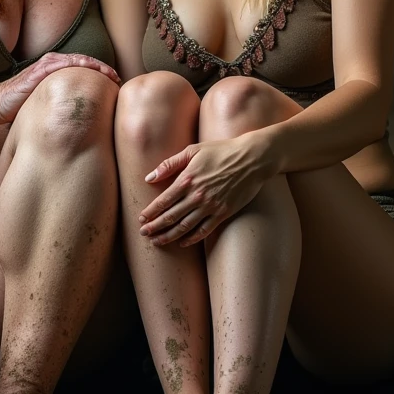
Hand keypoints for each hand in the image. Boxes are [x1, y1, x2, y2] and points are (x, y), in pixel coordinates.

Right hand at [0, 51, 120, 123]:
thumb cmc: (21, 107)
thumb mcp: (47, 104)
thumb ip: (62, 104)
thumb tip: (82, 119)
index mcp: (56, 70)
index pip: (84, 68)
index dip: (102, 74)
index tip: (116, 84)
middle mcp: (53, 63)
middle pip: (86, 62)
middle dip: (104, 70)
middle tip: (119, 80)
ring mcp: (47, 64)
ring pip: (79, 60)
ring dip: (97, 66)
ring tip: (112, 76)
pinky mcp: (41, 69)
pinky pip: (64, 64)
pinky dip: (80, 65)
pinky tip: (93, 71)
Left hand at [139, 135, 270, 246]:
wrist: (252, 158)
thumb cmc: (222, 151)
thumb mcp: (193, 150)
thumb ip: (169, 164)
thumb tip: (149, 177)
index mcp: (187, 179)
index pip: (163, 201)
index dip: (150, 212)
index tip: (141, 220)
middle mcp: (197, 195)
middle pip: (170, 216)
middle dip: (155, 227)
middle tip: (144, 234)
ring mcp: (210, 206)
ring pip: (184, 226)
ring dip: (168, 236)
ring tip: (157, 242)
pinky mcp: (223, 213)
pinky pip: (204, 230)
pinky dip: (192, 239)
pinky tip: (182, 242)